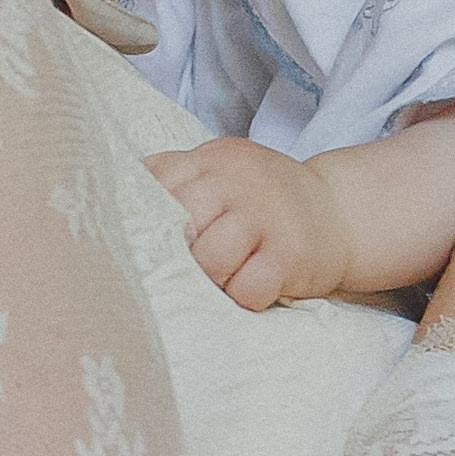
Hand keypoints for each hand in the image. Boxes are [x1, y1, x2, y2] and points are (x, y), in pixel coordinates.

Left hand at [147, 137, 349, 311]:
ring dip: (211, 278)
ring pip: (211, 259)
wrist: (338, 212)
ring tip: (224, 276)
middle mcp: (240, 181)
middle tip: (189, 262)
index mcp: (214, 159)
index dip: (145, 216)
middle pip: (181, 220)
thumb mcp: (222, 173)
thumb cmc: (263, 202)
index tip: (146, 239)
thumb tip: (116, 210)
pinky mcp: (291, 255)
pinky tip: (253, 285)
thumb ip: (178, 180)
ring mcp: (268, 216)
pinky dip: (244, 296)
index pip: (157, 181)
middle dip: (178, 250)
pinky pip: (248, 288)